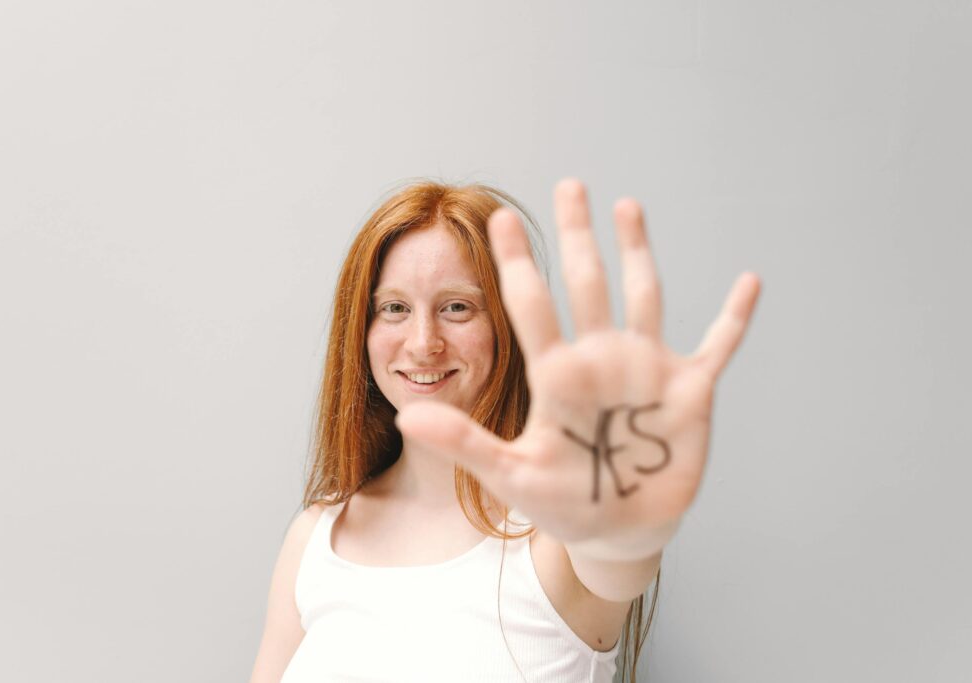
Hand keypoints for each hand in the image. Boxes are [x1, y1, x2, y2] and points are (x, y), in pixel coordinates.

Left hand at [394, 178, 761, 560]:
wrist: (615, 531)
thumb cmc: (562, 503)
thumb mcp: (510, 475)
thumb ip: (464, 444)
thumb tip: (407, 419)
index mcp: (558, 374)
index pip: (532, 305)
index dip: (517, 262)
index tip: (498, 218)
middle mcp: (600, 358)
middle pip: (587, 282)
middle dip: (578, 235)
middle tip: (568, 186)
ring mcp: (646, 370)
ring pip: (643, 296)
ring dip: (638, 253)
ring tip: (628, 206)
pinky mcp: (688, 392)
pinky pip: (717, 345)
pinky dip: (734, 318)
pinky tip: (749, 282)